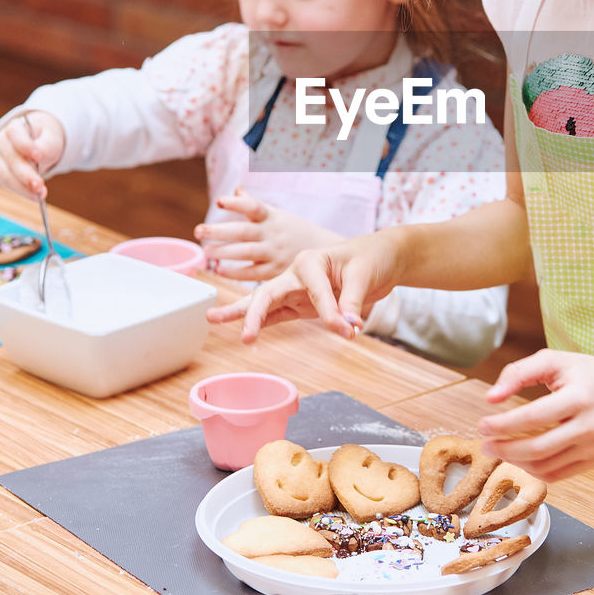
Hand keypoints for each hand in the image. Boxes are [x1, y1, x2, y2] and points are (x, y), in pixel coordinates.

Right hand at [0, 111, 64, 198]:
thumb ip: (46, 146)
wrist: (39, 144)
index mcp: (14, 127)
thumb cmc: (45, 139)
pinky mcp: (0, 173)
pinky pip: (6, 184)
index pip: (14, 133)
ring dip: (22, 188)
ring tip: (40, 195)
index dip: (25, 145)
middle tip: (40, 186)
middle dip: (25, 175)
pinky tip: (33, 196)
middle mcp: (2, 142)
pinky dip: (20, 191)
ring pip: (5, 175)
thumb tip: (38, 157)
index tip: (38, 156)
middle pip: (10, 158)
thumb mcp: (51, 138)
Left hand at [195, 189, 343, 282]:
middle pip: (243, 231)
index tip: (220, 200)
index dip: (237, 203)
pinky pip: (252, 273)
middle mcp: (272, 233)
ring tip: (206, 251)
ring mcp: (274, 253)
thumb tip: (236, 189)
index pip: (253, 206)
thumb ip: (254, 205)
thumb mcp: (276, 214)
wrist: (323, 252)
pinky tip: (220, 269)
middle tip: (198, 230)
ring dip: (224, 252)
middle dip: (220, 230)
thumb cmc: (293, 231)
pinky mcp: (275, 271)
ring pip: (245, 252)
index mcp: (271, 216)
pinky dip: (235, 272)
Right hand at [206, 227, 404, 342]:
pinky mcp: (301, 304)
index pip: (313, 291)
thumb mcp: (364, 276)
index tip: (350, 330)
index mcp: (310, 260)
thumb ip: (352, 301)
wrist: (381, 259)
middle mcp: (298, 274)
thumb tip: (348, 326)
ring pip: (264, 304)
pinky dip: (261, 324)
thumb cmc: (371, 258)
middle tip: (245, 335)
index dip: (330, 313)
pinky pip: (277, 315)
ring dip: (241, 315)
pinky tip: (243, 332)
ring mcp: (296, 290)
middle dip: (255, 314)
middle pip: (269, 294)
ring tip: (212, 318)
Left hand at [478, 349, 593, 481]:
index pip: (533, 417)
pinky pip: (557, 475)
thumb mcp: (554, 361)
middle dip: (504, 448)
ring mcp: (593, 448)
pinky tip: (519, 457)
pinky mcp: (593, 461)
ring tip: (498, 449)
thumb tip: (491, 397)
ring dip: (515, 461)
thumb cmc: (588, 374)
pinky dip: (533, 470)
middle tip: (485, 442)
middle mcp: (589, 427)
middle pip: (538, 448)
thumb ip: (519, 372)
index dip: (503, 424)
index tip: (483, 424)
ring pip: (545, 466)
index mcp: (579, 398)